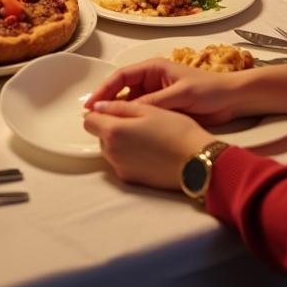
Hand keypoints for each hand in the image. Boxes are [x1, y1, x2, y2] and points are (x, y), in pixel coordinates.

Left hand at [84, 101, 215, 188]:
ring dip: (120, 141)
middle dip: (111, 126)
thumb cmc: (176, 131)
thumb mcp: (149, 110)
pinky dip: (129, 155)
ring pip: (110, 149)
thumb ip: (119, 107)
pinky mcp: (131, 180)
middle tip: (137, 121)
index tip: (114, 109)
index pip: (89, 121)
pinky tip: (149, 151)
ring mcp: (121, 168)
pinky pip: (121, 162)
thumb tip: (97, 106)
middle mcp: (112, 153)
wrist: (198, 163)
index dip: (99, 112)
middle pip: (99, 136)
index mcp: (114, 131)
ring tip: (145, 135)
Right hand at [86, 58, 247, 124]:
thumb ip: (154, 102)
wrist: (232, 100)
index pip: (121, 76)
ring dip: (118, 113)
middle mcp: (151, 80)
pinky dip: (133, 122)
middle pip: (122, 90)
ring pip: (130, 104)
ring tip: (106, 127)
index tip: (92, 104)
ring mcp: (156, 95)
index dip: (104, 89)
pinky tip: (126, 133)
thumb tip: (126, 111)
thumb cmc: (208, 90)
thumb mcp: (180, 95)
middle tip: (93, 118)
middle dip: (107, 102)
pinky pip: (142, 115)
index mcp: (153, 68)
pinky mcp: (163, 109)